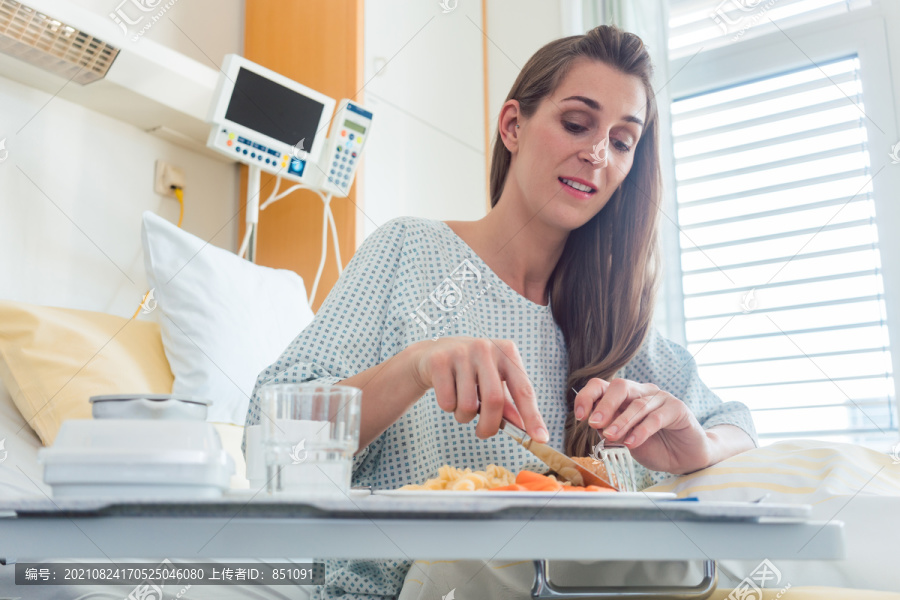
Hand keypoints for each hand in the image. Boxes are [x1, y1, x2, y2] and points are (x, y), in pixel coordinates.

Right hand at [409, 337, 548, 442]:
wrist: (431, 354)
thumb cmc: (470, 372)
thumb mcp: (492, 382)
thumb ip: (508, 404)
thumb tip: (523, 428)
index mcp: (506, 352)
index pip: (524, 389)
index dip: (532, 416)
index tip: (541, 438)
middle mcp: (486, 348)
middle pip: (494, 400)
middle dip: (489, 425)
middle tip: (483, 433)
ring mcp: (461, 352)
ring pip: (468, 405)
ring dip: (464, 417)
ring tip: (461, 405)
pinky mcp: (439, 360)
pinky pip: (447, 402)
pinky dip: (448, 408)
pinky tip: (447, 393)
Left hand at [573, 378, 711, 473]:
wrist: (684, 457)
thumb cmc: (653, 446)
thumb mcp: (624, 440)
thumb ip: (609, 430)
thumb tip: (594, 424)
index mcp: (624, 396)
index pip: (601, 386)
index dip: (587, 397)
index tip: (578, 416)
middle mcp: (641, 392)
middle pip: (619, 386)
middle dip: (604, 405)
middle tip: (594, 423)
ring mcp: (660, 397)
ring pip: (637, 404)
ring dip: (621, 422)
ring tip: (610, 437)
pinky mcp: (677, 408)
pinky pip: (656, 417)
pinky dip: (641, 431)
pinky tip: (631, 443)